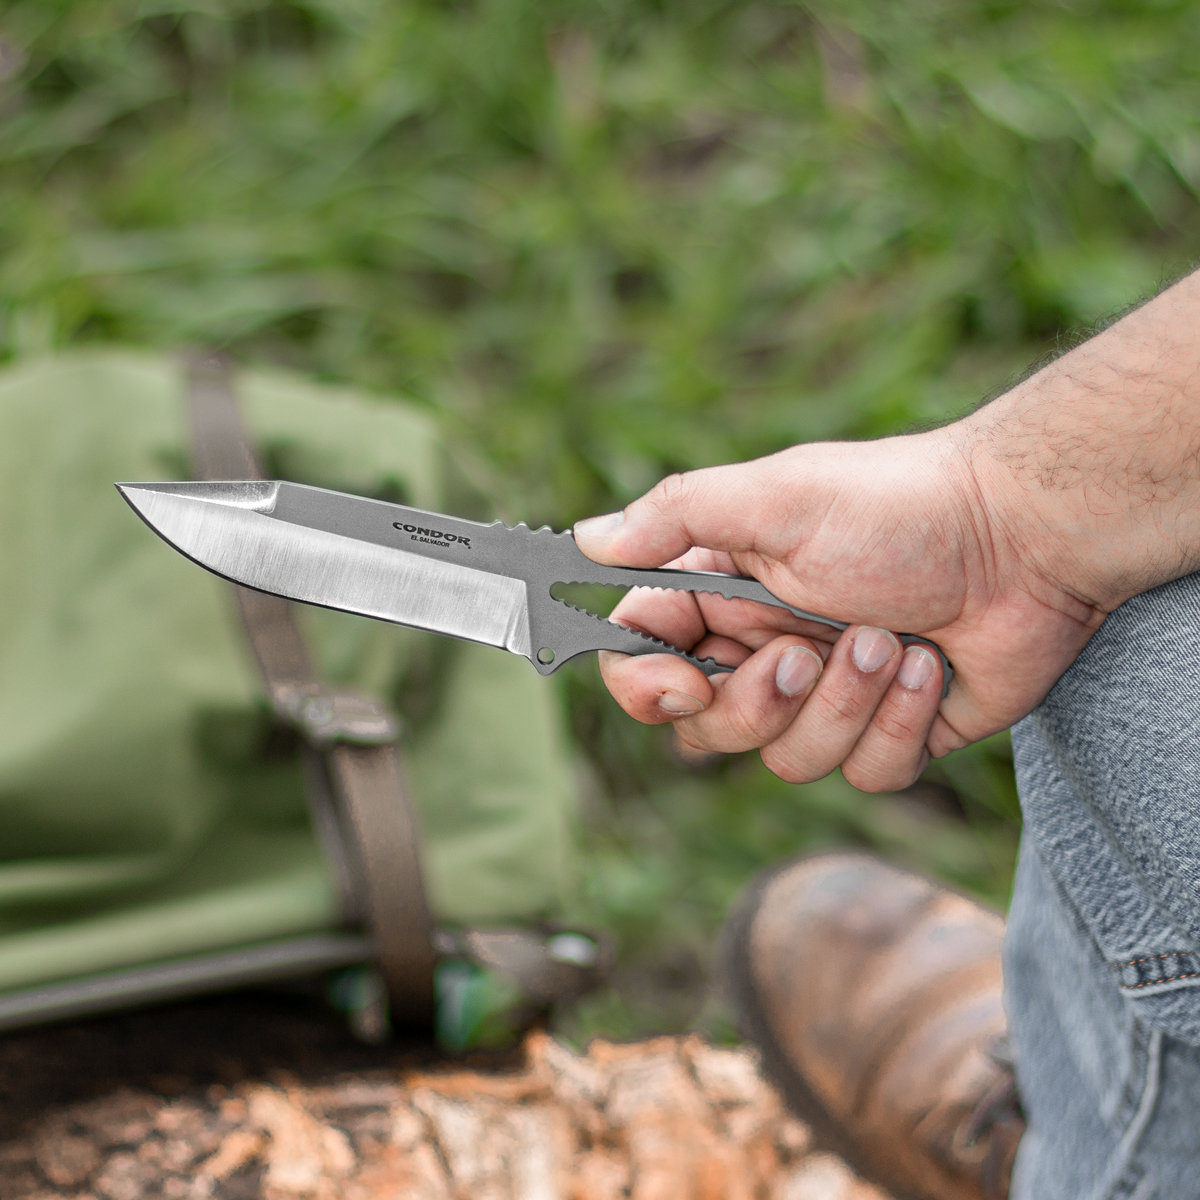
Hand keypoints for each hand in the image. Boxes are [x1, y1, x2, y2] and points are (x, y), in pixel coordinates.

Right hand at [575, 270, 1199, 789]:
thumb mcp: (775, 496)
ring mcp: (829, 695)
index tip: (686, 682)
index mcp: (725, 594)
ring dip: (842, 705)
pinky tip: (931, 671)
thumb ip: (674, 518)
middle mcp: (766, 648)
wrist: (1025, 536)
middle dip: (758, 704)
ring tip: (887, 642)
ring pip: (788, 760)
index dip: (650, 687)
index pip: (645, 660)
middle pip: (708, 731)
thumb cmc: (897, 507)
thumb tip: (587, 540)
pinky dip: (899, 725)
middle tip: (801, 653)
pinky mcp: (890, 732)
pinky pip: (865, 774)